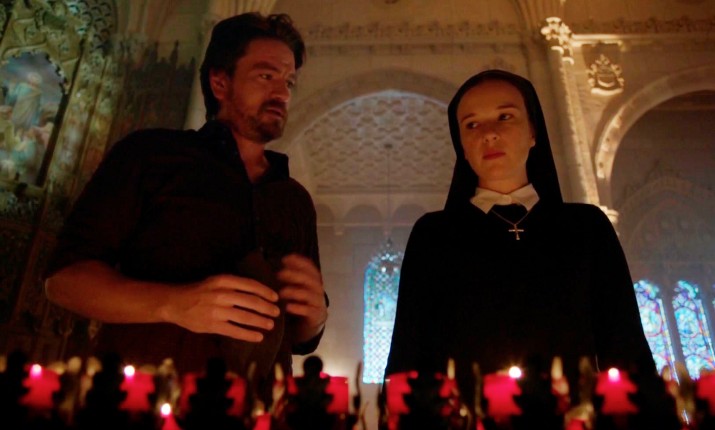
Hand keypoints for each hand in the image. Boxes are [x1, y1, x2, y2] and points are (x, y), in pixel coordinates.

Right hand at [165, 274, 280, 341]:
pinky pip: (235, 331)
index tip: (275, 297)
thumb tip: (258, 292)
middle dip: (267, 308)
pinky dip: (249, 334)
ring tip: (270, 325)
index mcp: (224, 280)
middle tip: (276, 312)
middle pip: (251, 301)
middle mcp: (222, 294)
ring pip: (245, 317)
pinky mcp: (213, 325)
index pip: (250, 285)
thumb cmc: (199, 291)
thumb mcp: (216, 281)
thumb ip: (233, 285)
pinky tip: (258, 337)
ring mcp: (217, 310)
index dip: (265, 292)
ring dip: (260, 322)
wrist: (175, 303)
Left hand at [277, 254, 327, 342]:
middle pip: (309, 279)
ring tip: (281, 293)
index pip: (310, 267)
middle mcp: (318, 289)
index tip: (285, 259)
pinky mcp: (316, 315)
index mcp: (313, 280)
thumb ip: (289, 279)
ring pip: (308, 294)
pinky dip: (298, 308)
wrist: (309, 324)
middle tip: (279, 274)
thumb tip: (270, 266)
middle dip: (294, 275)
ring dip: (294, 292)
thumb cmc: (299, 303)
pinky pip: (308, 310)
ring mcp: (318, 302)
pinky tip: (287, 307)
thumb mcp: (295, 288)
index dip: (299, 262)